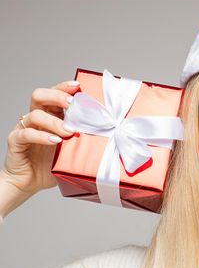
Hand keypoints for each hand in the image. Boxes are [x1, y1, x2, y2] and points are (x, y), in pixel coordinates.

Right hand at [1, 81, 79, 215]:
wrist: (31, 182)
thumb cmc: (53, 162)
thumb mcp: (74, 147)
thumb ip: (85, 137)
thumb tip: (112, 132)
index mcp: (51, 114)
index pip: (55, 93)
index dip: (64, 87)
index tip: (78, 86)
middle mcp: (37, 118)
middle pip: (40, 95)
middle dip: (57, 96)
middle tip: (72, 105)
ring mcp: (25, 128)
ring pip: (35, 115)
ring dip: (54, 122)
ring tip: (69, 132)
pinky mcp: (16, 141)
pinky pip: (26, 134)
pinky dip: (42, 136)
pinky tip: (55, 141)